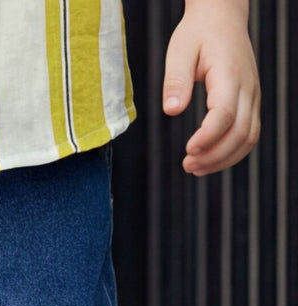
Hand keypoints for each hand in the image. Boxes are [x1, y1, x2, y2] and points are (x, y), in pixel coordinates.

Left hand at [163, 0, 259, 175]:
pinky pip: (248, 134)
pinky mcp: (250, 103)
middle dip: (214, 156)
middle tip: (188, 165)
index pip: (225, 114)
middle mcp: (247, 87)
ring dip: (223, 160)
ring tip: (195, 167)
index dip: (208, 137)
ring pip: (248, 138)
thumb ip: (176, 80)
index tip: (189, 149)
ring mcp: (252, 96)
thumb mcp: (179, 50)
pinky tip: (209, 159)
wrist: (222, 19)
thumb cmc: (199, 33)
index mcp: (229, 74)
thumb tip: (172, 110)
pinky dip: (231, 153)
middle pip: (240, 132)